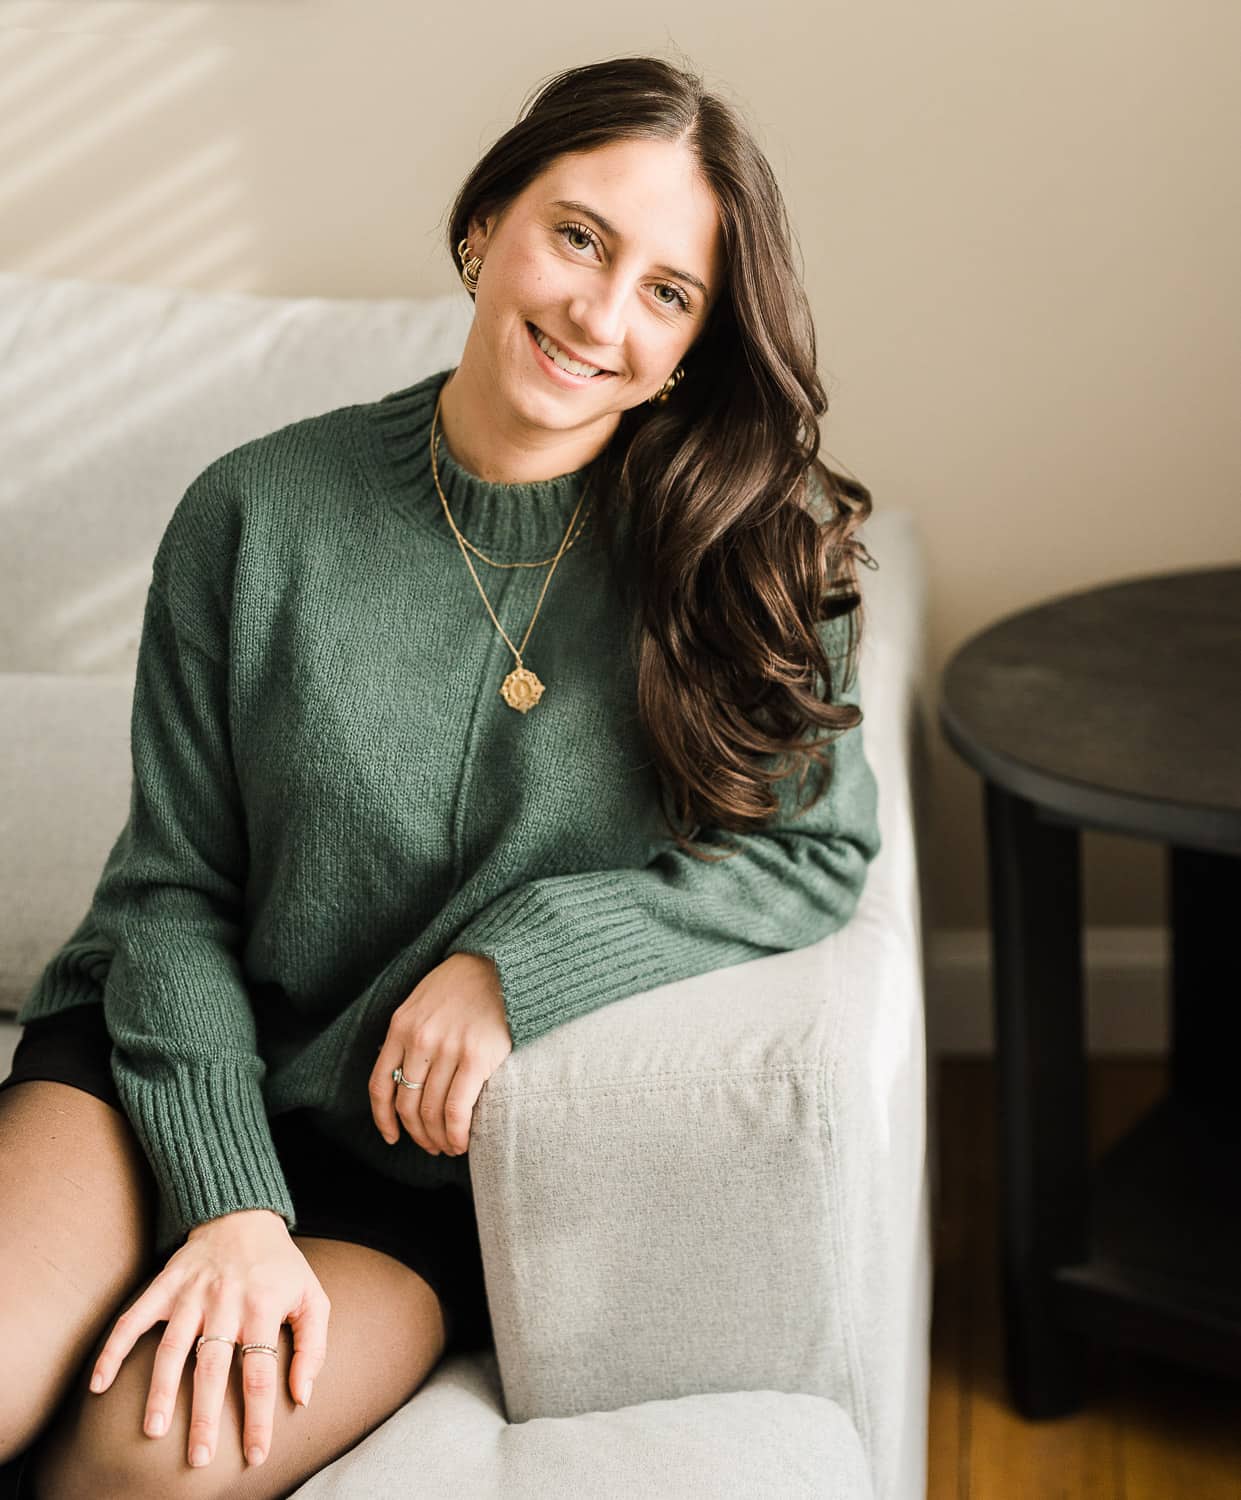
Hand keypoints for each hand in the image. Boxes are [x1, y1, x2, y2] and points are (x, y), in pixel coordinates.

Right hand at [87, 1208, 330, 1471]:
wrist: (244, 1215)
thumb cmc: (281, 1266)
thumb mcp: (312, 1297)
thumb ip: (312, 1347)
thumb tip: (301, 1396)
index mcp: (263, 1307)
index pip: (260, 1372)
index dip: (258, 1417)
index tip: (254, 1454)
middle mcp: (224, 1302)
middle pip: (212, 1367)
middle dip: (204, 1416)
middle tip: (198, 1457)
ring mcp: (190, 1294)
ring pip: (171, 1348)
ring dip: (160, 1391)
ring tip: (153, 1430)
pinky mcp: (164, 1286)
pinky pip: (133, 1319)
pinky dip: (114, 1349)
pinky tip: (99, 1384)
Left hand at [369, 951, 511, 1156]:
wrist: (503, 963)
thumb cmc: (466, 982)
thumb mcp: (424, 1000)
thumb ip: (411, 1033)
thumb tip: (406, 1074)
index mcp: (401, 1026)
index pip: (381, 1084)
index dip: (384, 1118)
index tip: (392, 1136)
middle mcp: (420, 1039)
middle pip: (407, 1104)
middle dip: (417, 1134)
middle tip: (430, 1145)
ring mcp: (447, 1049)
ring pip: (431, 1111)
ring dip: (437, 1139)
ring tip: (449, 1147)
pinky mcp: (476, 1057)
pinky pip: (457, 1110)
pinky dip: (456, 1133)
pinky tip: (461, 1142)